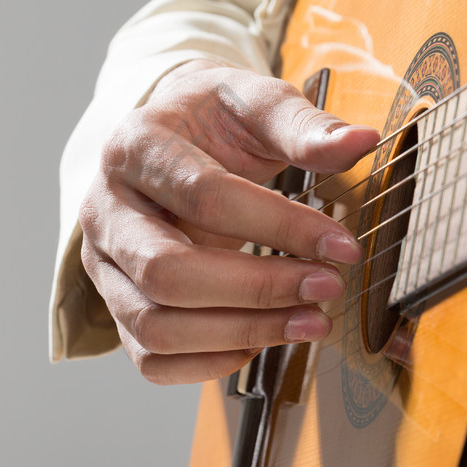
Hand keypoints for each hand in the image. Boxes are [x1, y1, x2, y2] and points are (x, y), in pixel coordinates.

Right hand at [79, 60, 379, 383]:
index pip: (205, 197)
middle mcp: (106, 211)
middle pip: (167, 272)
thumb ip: (305, 126)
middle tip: (327, 287)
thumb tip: (361, 141)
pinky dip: (212, 363)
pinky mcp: (118, 305)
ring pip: (156, 325)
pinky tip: (265, 339)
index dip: (281, 227)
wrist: (174, 135)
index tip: (343, 246)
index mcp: (135, 148)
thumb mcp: (257, 103)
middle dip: (258, 289)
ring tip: (311, 321)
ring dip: (243, 333)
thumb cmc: (215, 120)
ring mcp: (105, 265)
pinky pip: (151, 358)